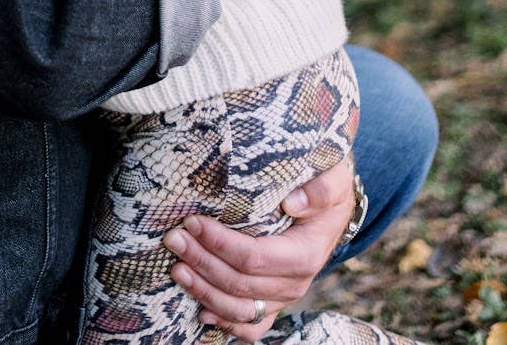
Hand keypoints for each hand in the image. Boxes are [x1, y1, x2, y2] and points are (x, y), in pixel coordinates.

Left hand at [162, 159, 356, 340]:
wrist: (333, 210)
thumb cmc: (326, 189)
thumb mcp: (332, 179)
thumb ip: (320, 189)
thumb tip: (292, 202)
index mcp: (303, 255)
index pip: (254, 257)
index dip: (220, 244)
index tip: (193, 222)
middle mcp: (293, 283)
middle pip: (240, 283)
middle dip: (202, 262)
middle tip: (174, 240)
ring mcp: (282, 298)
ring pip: (239, 308)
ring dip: (204, 291)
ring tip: (176, 270)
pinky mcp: (274, 303)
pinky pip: (251, 326)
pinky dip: (224, 322)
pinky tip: (200, 311)